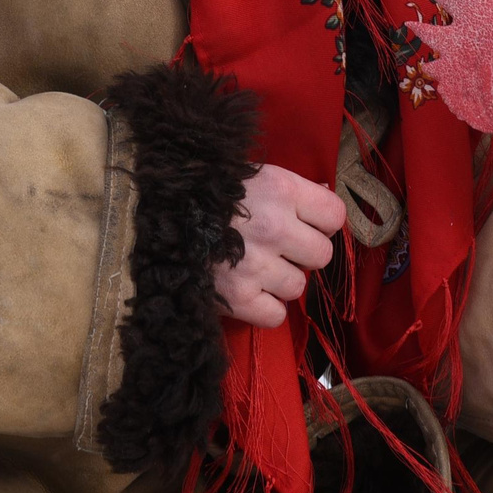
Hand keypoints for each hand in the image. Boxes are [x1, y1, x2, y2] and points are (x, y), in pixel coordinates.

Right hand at [214, 163, 343, 328]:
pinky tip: (249, 290)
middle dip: (303, 253)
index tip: (306, 224)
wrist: (157, 213)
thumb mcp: (254, 176)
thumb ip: (291, 189)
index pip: (335, 216)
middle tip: (280, 249)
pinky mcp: (237, 297)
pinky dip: (265, 308)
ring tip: (256, 267)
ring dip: (281, 281)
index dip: (323, 222)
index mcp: (282, 190)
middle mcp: (275, 227)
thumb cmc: (210, 190)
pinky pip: (276, 316)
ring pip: (299, 287)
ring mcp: (256, 265)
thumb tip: (324, 199)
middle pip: (322, 255)